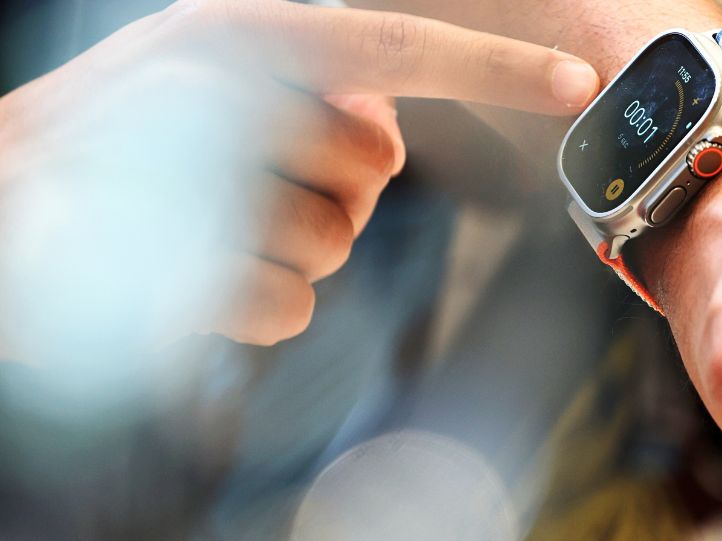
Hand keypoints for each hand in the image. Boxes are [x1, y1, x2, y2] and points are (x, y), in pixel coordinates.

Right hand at [0, 0, 597, 363]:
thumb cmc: (119, 153)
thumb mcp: (211, 87)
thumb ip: (312, 94)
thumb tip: (383, 132)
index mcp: (241, 32)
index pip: (395, 45)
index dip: (495, 64)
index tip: (581, 80)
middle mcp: (221, 85)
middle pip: (374, 164)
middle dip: (335, 189)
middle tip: (243, 186)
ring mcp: (190, 173)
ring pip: (334, 240)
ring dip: (286, 249)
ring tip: (199, 228)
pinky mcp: (171, 268)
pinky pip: (289, 304)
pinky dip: (252, 306)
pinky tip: (186, 279)